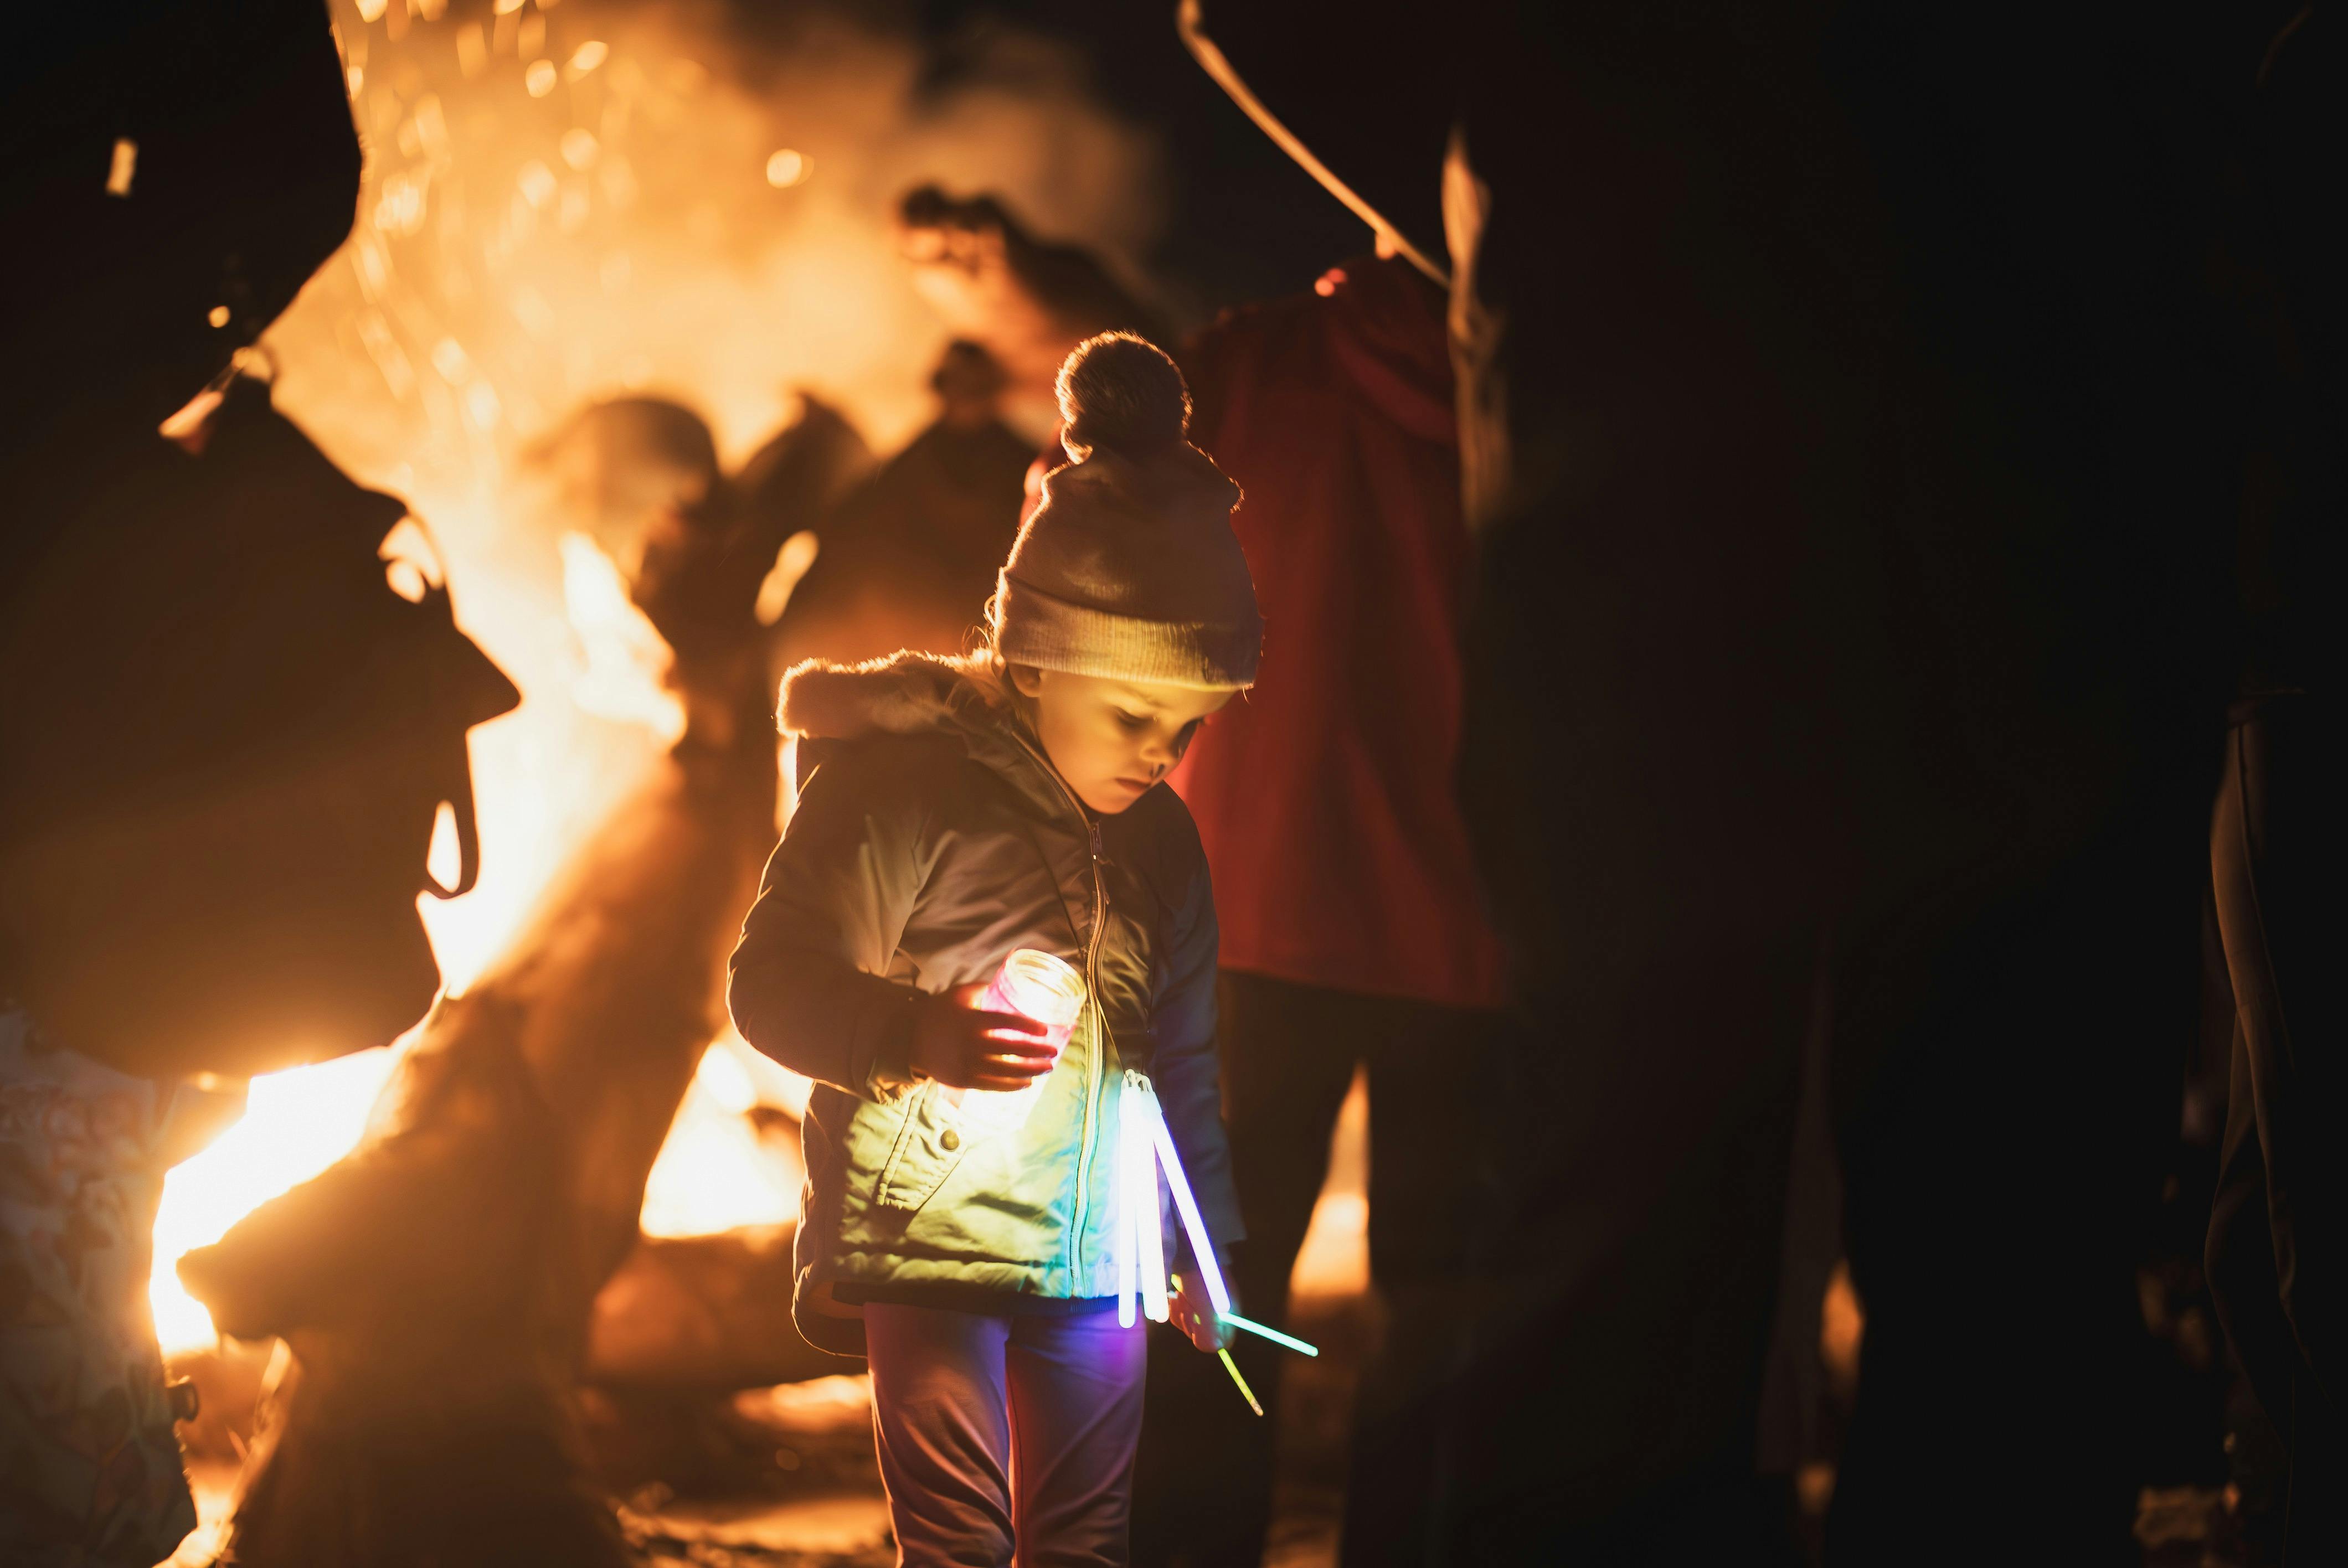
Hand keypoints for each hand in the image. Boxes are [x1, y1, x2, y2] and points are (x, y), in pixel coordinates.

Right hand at [910, 982, 1055, 1090]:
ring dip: (1030, 1071)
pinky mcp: (963, 1079)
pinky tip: (1026, 1083)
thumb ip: (983, 988)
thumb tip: (1009, 982)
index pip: (1007, 1023)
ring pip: (1005, 1071)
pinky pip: (992, 1086)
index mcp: (973, 1019)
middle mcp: (972, 1043)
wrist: (910, 1038)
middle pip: (1012, 1049)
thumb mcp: (959, 994)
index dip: (1029, 1027)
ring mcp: (967, 1063)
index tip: (1045, 1030)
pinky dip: (1012, 1086)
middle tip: (1054, 1053)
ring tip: (1047, 1069)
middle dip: (1037, 1053)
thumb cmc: (939, 1012)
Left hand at [1169, 1267, 1235, 1352]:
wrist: (1187, 1254)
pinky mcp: (1189, 1305)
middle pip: (1201, 1336)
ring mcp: (1202, 1310)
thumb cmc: (1200, 1278)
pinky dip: (1174, 1310)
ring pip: (1187, 1328)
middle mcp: (1217, 1315)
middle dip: (1190, 1323)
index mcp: (1228, 1315)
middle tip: (1187, 1306)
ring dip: (1180, 1314)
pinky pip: (1178, 1318)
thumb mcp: (1206, 1303)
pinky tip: (1174, 1297)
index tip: (1197, 1327)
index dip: (1208, 1339)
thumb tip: (1218, 1347)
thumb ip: (1211, 1326)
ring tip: (1180, 1296)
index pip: (1223, 1342)